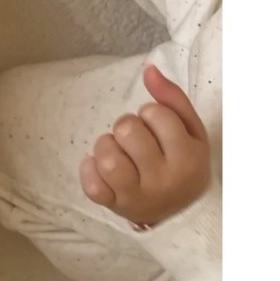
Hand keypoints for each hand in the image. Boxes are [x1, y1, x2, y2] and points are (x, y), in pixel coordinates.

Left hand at [79, 65, 211, 226]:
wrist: (182, 211)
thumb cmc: (183, 161)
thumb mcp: (189, 129)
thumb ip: (172, 97)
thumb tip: (149, 69)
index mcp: (188, 157)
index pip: (154, 113)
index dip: (150, 113)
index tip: (156, 127)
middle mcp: (164, 180)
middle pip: (126, 131)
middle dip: (126, 126)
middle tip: (135, 138)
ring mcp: (137, 196)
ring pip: (107, 158)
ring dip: (106, 146)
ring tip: (117, 150)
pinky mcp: (115, 206)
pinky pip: (92, 185)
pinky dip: (89, 170)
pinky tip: (100, 167)